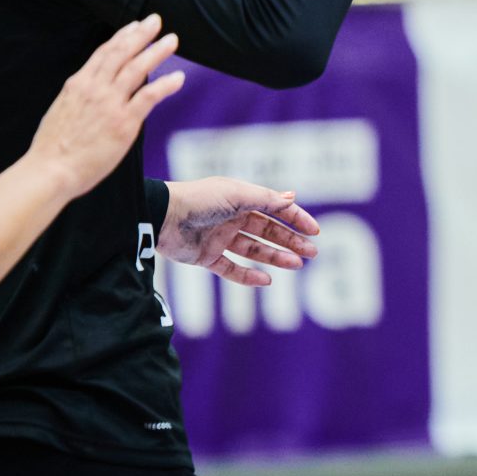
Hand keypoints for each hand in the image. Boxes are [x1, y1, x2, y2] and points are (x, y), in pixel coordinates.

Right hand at [29, 16, 183, 199]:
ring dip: (156, 52)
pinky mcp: (124, 122)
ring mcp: (110, 104)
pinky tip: (179, 77)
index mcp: (78, 85)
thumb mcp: (62, 111)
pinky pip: (149, 97)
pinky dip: (166, 85)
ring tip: (172, 39)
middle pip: (121, 53)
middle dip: (140, 34)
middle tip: (156, 19)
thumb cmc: (53, 148)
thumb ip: (79, 97)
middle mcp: (94, 89)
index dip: (121, 37)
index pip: (103, 53)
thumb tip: (90, 92)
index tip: (134, 25)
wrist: (50, 170)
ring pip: (137, 69)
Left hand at [158, 178, 321, 288]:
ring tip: (296, 265)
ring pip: (254, 250)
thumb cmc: (200, 199)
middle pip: (268, 231)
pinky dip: (248, 276)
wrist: (161, 216)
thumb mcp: (237, 195)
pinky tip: (267, 280)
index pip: (275, 209)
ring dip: (276, 257)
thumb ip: (266, 199)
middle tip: (312, 253)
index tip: (314, 232)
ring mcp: (219, 238)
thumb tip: (293, 197)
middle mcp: (231, 218)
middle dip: (291, 241)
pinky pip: (231, 269)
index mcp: (240, 199)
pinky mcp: (206, 257)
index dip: (296, 219)